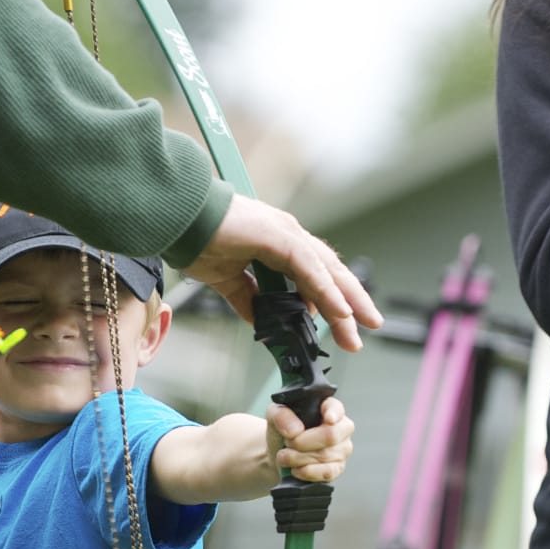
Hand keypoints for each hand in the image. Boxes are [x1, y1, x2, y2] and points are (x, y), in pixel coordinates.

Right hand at [181, 195, 383, 353]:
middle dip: (352, 303)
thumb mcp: (228, 280)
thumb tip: (260, 321)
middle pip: (331, 274)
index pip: (317, 276)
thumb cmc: (199, 240)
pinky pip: (309, 269)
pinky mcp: (280, 237)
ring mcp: (287, 234)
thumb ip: (247, 300)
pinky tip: (338, 312)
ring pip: (326, 272)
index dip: (333, 300)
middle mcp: (290, 237)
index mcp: (280, 245)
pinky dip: (326, 292)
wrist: (180, 220)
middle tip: (369, 327)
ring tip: (358, 328)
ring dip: (345, 302)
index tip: (344, 325)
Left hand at [265, 396, 353, 484]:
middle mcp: (341, 428)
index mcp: (328, 408)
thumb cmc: (283, 431)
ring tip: (284, 456)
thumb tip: (295, 430)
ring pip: (324, 455)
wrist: (279, 455)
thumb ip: (281, 415)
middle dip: (303, 442)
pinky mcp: (337, 468)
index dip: (334, 413)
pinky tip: (296, 469)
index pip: (336, 408)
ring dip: (298, 458)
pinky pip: (327, 472)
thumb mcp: (274, 416)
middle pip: (331, 435)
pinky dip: (307, 472)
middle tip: (287, 443)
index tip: (328, 419)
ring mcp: (342, 450)